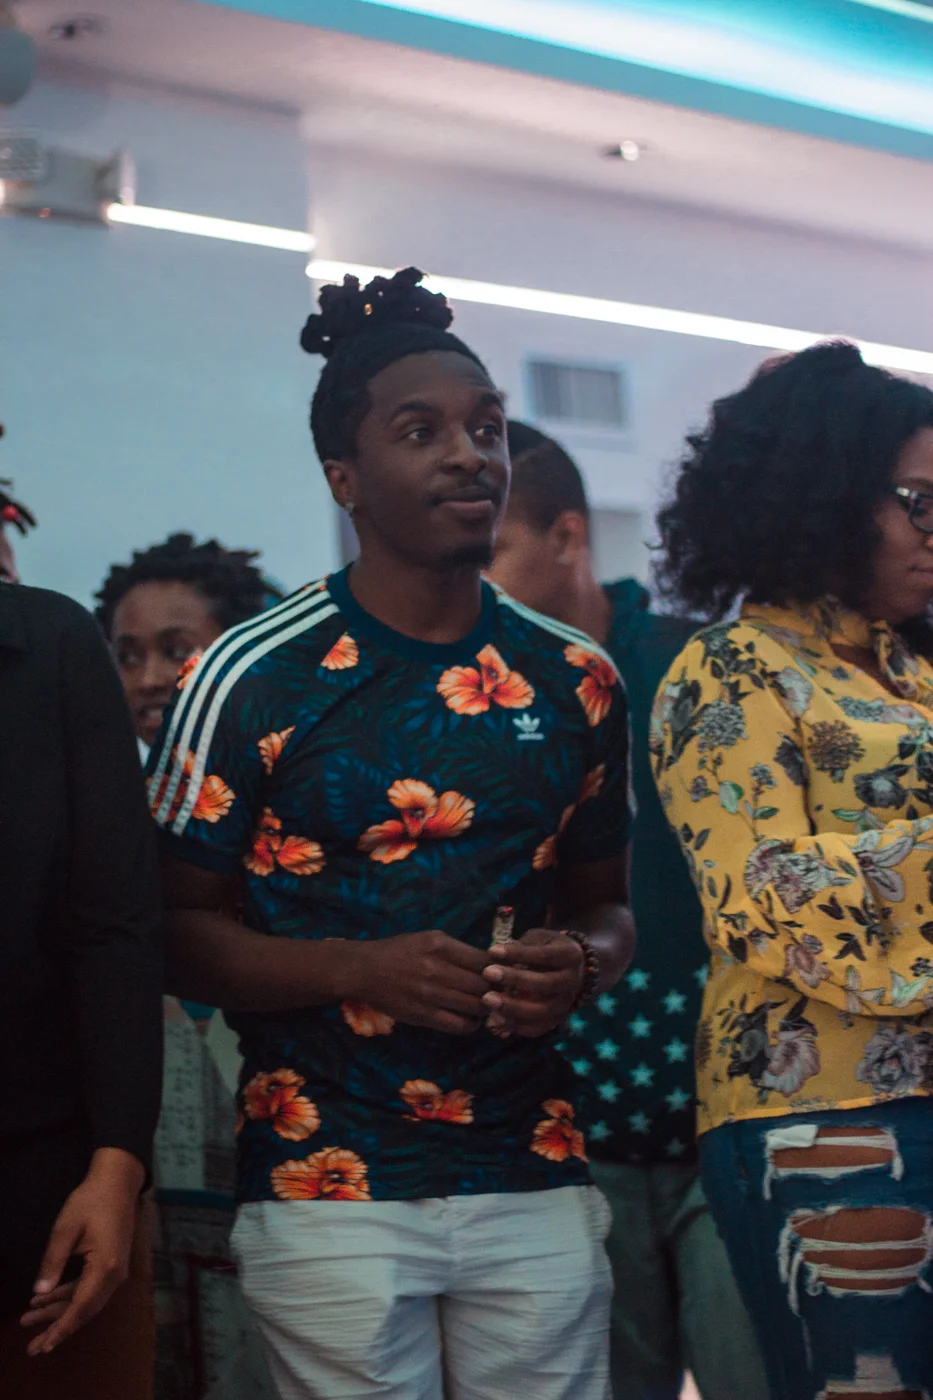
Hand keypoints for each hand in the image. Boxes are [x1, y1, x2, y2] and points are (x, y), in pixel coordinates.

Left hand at [21, 1147, 143, 1355]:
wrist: (118, 1181)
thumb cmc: (92, 1200)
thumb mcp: (66, 1228)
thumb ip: (52, 1261)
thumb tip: (39, 1292)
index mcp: (106, 1267)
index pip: (81, 1308)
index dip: (61, 1329)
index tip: (44, 1346)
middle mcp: (115, 1275)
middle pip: (84, 1311)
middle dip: (57, 1327)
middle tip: (32, 1347)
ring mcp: (115, 1271)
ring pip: (86, 1302)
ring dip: (59, 1311)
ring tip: (29, 1319)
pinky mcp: (111, 1265)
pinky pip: (89, 1289)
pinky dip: (68, 1296)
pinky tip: (45, 1297)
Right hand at [342, 930, 489, 1033]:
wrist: (364, 971)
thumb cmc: (398, 951)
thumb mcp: (428, 938)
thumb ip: (457, 949)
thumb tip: (490, 962)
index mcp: (440, 945)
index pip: (484, 960)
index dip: (498, 969)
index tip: (501, 974)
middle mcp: (437, 968)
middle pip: (484, 984)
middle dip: (496, 990)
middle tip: (498, 993)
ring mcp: (430, 994)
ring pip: (475, 1005)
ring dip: (486, 1008)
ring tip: (487, 1007)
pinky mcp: (422, 1015)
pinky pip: (458, 1025)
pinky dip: (471, 1025)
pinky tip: (471, 1020)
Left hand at [482, 928, 583, 1037]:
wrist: (569, 969)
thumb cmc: (546, 948)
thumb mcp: (538, 939)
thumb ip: (520, 946)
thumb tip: (496, 954)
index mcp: (570, 955)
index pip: (544, 956)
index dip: (518, 954)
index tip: (492, 951)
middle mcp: (572, 981)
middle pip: (545, 984)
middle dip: (515, 979)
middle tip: (487, 973)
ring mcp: (567, 1003)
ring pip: (543, 1011)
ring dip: (513, 1007)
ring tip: (487, 999)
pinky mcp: (558, 1019)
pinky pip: (538, 1028)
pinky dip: (517, 1026)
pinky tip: (497, 1018)